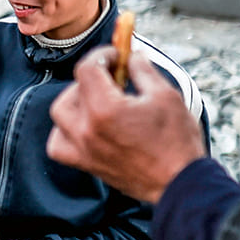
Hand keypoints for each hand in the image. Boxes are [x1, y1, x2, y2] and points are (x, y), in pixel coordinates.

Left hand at [46, 50, 207, 203]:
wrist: (180, 184)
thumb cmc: (177, 142)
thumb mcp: (166, 95)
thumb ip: (143, 70)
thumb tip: (131, 55)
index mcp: (105, 109)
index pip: (87, 69)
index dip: (101, 55)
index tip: (115, 55)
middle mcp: (87, 129)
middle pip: (71, 90)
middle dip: (90, 77)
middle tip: (112, 76)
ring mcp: (83, 150)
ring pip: (60, 115)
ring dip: (75, 101)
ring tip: (99, 99)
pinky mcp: (86, 165)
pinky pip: (59, 145)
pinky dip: (65, 131)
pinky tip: (85, 126)